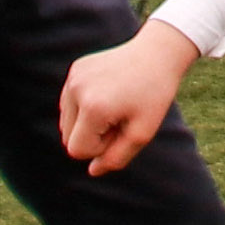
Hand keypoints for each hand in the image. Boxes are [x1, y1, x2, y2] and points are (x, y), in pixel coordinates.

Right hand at [58, 24, 198, 177]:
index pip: (77, 150)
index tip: (121, 130)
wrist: (157, 53)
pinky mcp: (75, 69)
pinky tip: (107, 93)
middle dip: (92, 136)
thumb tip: (92, 171)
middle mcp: (77, 90)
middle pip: (68, 138)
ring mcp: (74, 77)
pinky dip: (84, 106)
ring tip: (114, 106)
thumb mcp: (142, 133)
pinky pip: (69, 102)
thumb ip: (117, 158)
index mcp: (93, 108)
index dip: (99, 148)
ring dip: (87, 122)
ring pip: (66, 121)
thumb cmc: (154, 95)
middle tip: (120, 118)